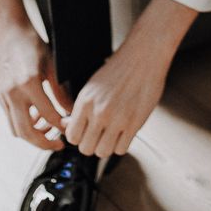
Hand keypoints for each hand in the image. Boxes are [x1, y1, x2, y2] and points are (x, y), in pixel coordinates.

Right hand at [0, 19, 73, 150]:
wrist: (6, 31)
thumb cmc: (32, 43)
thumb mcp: (52, 64)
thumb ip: (60, 91)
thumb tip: (71, 111)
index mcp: (29, 83)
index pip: (49, 115)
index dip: (62, 126)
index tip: (72, 130)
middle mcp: (13, 93)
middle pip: (27, 132)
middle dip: (44, 143)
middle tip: (59, 144)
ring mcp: (3, 96)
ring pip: (16, 129)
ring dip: (33, 136)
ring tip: (49, 132)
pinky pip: (11, 119)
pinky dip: (24, 125)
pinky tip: (37, 119)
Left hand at [61, 38, 170, 156]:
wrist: (143, 58)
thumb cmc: (119, 69)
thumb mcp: (92, 86)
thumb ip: (80, 108)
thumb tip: (68, 125)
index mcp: (85, 102)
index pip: (72, 136)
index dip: (78, 137)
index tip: (85, 133)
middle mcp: (99, 112)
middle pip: (86, 148)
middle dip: (91, 144)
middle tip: (98, 136)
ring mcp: (117, 120)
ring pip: (103, 152)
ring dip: (106, 146)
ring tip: (111, 135)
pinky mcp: (134, 123)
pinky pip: (122, 149)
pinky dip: (122, 144)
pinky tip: (124, 133)